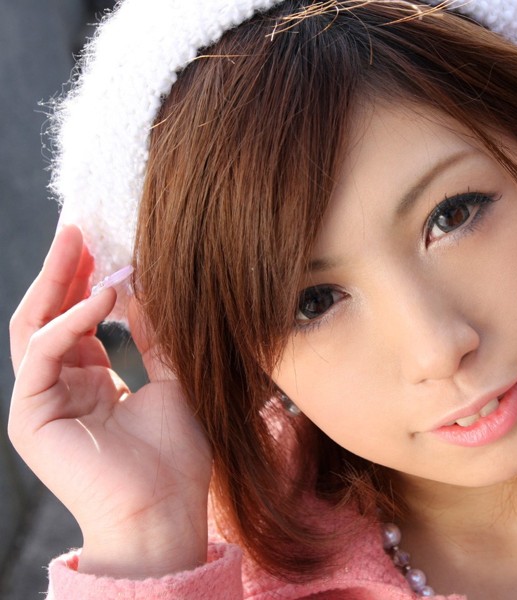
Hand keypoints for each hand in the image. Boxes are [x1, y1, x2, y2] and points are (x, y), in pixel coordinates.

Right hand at [8, 225, 210, 577]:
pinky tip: (99, 298)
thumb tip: (143, 282)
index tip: (107, 243)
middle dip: (63, 270)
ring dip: (56, 283)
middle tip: (78, 226)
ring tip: (78, 241)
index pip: (80, 319)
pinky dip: (68, 323)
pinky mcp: (30, 416)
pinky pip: (41, 355)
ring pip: (35, 327)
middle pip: (51, 315)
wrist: (166, 506)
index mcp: (90, 381)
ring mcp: (41, 401)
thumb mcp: (171, 376)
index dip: (89, 279)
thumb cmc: (175, 451)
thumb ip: (153, 333)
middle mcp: (61, 387)